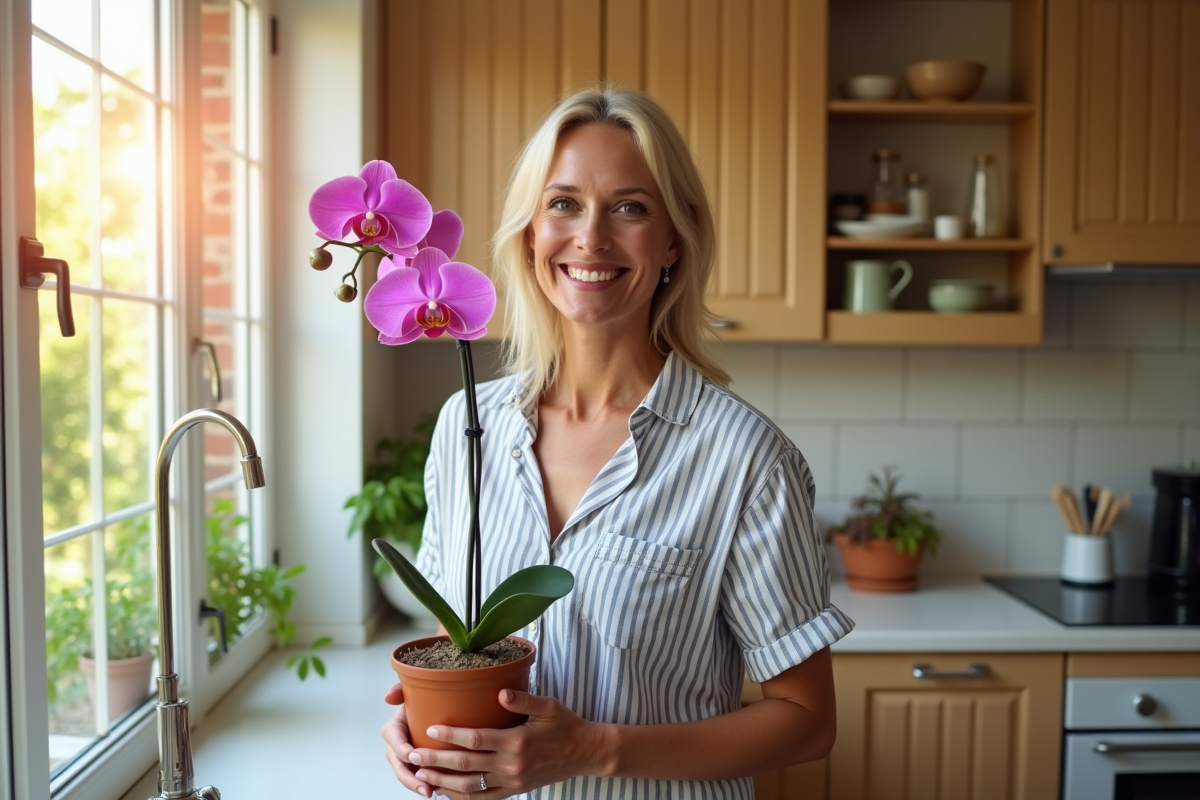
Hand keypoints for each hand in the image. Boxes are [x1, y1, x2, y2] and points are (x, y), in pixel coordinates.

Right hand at [381, 682, 436, 797]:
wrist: (436, 711)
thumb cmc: (422, 703)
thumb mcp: (412, 693)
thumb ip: (400, 690)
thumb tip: (388, 697)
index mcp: (394, 729)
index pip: (394, 740)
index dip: (401, 749)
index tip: (412, 755)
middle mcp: (397, 745)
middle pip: (398, 764)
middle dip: (408, 777)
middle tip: (423, 785)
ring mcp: (405, 757)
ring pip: (406, 774)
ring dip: (415, 784)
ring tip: (429, 792)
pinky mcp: (416, 765)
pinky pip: (417, 777)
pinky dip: (424, 784)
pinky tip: (435, 789)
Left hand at [402, 689, 606, 798]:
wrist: (585, 753)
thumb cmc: (565, 725)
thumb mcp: (547, 706)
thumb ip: (522, 698)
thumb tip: (500, 691)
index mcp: (517, 742)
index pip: (476, 739)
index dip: (451, 735)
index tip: (430, 729)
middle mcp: (511, 765)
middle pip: (465, 765)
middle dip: (436, 760)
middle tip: (412, 754)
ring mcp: (511, 782)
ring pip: (469, 786)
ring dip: (442, 781)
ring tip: (421, 774)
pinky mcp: (514, 792)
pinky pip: (482, 799)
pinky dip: (461, 797)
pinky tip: (445, 791)